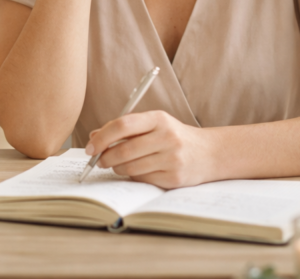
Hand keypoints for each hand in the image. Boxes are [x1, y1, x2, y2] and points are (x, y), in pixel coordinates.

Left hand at [84, 110, 212, 188]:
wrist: (209, 153)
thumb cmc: (174, 136)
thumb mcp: (153, 125)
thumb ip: (125, 128)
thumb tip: (93, 136)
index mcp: (159, 119)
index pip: (123, 125)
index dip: (102, 137)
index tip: (90, 147)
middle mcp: (167, 137)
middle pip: (124, 150)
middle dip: (105, 157)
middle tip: (98, 160)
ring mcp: (172, 158)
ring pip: (131, 167)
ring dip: (117, 168)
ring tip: (116, 165)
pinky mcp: (174, 177)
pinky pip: (142, 179)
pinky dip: (133, 176)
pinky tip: (137, 171)